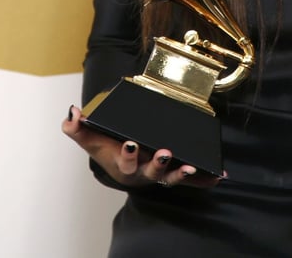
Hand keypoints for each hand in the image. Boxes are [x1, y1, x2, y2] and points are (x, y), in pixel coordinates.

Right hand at [61, 105, 222, 188]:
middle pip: (151, 172)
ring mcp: (159, 173)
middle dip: (158, 164)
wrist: (118, 158)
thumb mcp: (90, 138)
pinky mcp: (172, 171)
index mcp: (123, 166)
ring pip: (171, 177)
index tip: (130, 143)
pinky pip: (188, 178)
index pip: (125, 163)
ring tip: (191, 167)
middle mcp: (142, 172)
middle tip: (165, 153)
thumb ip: (76, 127)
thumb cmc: (106, 147)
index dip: (128, 155)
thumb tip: (73, 112)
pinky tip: (218, 176)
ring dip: (182, 174)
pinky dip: (202, 179)